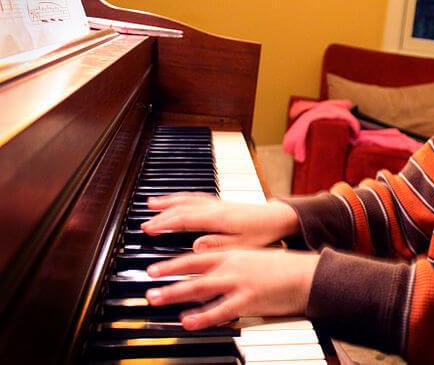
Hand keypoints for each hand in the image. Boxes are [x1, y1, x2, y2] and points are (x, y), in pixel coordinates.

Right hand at [141, 193, 299, 250]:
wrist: (279, 218)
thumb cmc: (263, 233)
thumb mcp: (242, 245)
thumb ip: (218, 246)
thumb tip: (195, 246)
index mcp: (219, 218)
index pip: (185, 218)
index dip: (165, 223)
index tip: (148, 228)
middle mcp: (216, 207)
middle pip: (183, 206)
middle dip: (162, 213)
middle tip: (144, 220)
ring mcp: (219, 203)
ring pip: (189, 198)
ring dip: (170, 200)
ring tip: (152, 203)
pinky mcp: (222, 204)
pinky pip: (197, 198)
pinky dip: (183, 198)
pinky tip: (178, 201)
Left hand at [146, 249, 318, 329]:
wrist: (306, 274)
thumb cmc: (282, 268)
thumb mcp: (253, 258)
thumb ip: (230, 262)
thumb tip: (212, 268)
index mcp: (234, 254)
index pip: (196, 257)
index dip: (173, 263)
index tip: (154, 269)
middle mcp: (232, 266)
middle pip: (192, 270)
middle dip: (166, 276)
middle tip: (147, 282)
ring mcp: (238, 282)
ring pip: (199, 288)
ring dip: (175, 293)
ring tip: (155, 299)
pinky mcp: (247, 300)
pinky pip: (219, 310)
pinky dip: (201, 316)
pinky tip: (187, 321)